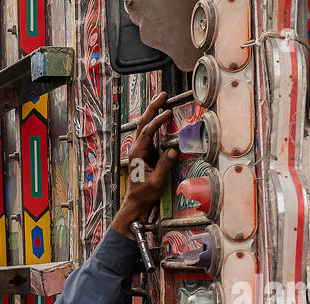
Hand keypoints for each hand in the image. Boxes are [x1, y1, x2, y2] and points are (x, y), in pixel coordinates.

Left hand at [111, 91, 179, 237]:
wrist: (136, 203)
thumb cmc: (144, 194)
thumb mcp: (156, 181)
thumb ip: (164, 165)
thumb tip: (173, 150)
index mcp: (137, 154)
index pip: (147, 132)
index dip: (157, 121)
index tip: (168, 113)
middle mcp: (137, 149)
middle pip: (143, 123)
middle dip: (152, 108)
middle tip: (163, 95)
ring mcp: (141, 150)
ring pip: (145, 127)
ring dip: (153, 112)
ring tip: (163, 100)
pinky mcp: (146, 153)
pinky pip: (151, 134)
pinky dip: (156, 123)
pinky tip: (163, 116)